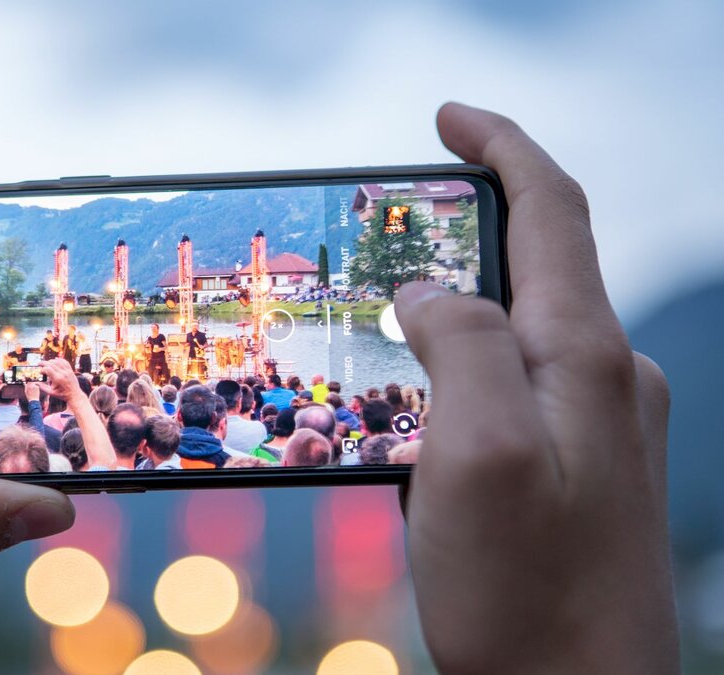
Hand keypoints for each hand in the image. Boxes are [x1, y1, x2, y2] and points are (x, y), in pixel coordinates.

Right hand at [39, 358, 81, 403]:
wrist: (74, 395)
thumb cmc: (62, 395)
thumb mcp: (51, 393)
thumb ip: (42, 387)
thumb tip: (35, 383)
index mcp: (57, 379)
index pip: (47, 369)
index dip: (42, 369)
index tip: (40, 372)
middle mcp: (62, 373)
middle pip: (51, 363)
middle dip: (44, 363)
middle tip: (39, 364)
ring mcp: (67, 371)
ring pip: (58, 361)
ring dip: (50, 361)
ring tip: (46, 363)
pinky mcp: (70, 370)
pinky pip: (65, 362)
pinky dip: (59, 360)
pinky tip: (55, 360)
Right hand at [395, 104, 676, 673]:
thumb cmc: (529, 594)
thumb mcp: (478, 454)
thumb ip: (460, 345)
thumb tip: (429, 288)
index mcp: (584, 356)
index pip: (552, 211)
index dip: (500, 147)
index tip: (446, 117)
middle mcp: (605, 378)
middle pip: (536, 265)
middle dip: (466, 228)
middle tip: (386, 231)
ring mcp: (600, 427)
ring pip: (521, 330)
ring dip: (456, 308)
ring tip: (383, 326)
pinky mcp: (581, 471)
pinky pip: (519, 387)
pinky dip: (466, 367)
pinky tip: (419, 406)